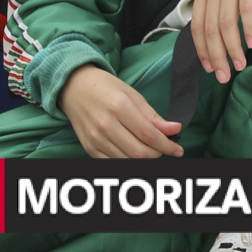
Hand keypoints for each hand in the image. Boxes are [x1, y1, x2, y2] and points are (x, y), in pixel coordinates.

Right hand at [58, 65, 182, 158]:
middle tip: (166, 149)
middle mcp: (106, 125)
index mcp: (119, 107)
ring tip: (152, 150)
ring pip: (128, 161)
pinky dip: (128, 161)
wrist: (74, 87)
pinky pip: (113, 164)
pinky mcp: (89, 148)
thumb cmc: (105, 87)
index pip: (149, 135)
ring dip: (145, 159)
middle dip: (158, 154)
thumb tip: (174, 130)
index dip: (167, 145)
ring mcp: (96, 139)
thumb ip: (152, 115)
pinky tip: (134, 153)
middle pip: (140, 152)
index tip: (178, 149)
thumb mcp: (132, 94)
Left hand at [192, 0, 251, 83]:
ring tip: (239, 64)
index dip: (202, 50)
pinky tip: (251, 43)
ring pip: (227, 23)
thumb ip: (211, 7)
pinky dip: (248, 28)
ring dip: (233, 48)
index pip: (197, 27)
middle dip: (217, 56)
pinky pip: (246, 9)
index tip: (209, 68)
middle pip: (211, 29)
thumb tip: (211, 39)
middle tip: (224, 75)